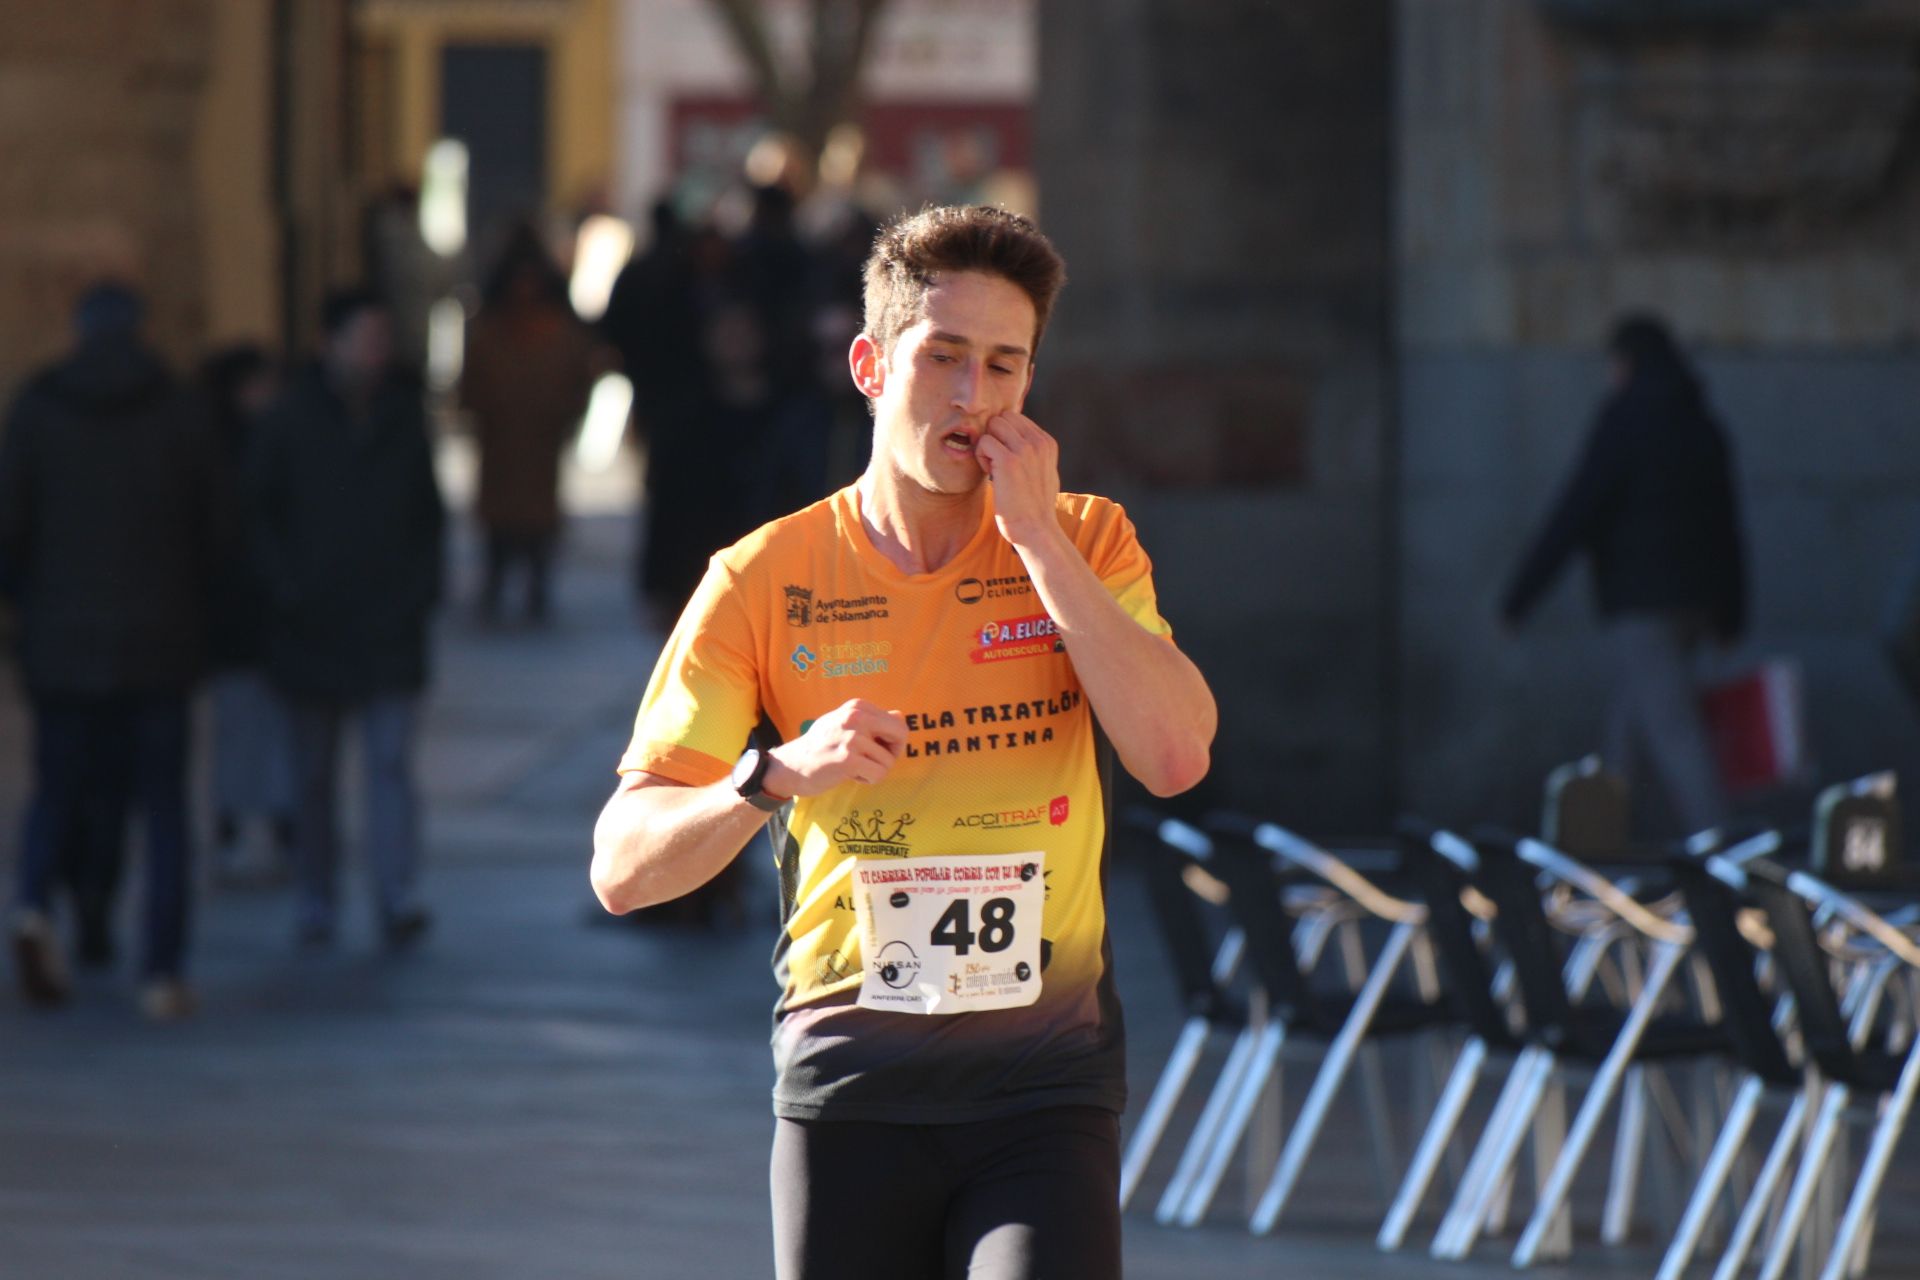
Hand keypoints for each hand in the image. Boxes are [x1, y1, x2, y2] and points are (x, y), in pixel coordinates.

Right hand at [765, 700, 907, 796]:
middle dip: (892, 753)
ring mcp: (852, 737)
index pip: (897, 722)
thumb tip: (901, 716)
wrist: (790, 765)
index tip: (874, 749)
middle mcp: (856, 716)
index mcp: (857, 706)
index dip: (892, 741)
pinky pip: (878, 774)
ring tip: (853, 768)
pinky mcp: (848, 759)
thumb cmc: (821, 747)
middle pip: (900, 734)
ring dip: (874, 771)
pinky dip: (868, 780)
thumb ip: (871, 721)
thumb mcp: (844, 725)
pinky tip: (851, 776)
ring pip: (889, 761)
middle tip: (872, 762)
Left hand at [976, 412, 1062, 550]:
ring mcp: (1025, 450)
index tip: (1006, 460)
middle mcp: (1039, 442)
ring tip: (993, 468)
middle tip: (996, 462)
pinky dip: (981, 457)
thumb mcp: (1043, 472)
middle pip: (1003, 418)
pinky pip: (984, 442)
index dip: (1004, 436)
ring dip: (987, 445)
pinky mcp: (1009, 461)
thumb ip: (1034, 452)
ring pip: (993, 425)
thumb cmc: (1034, 506)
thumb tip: (1019, 436)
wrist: (1036, 530)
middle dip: (994, 436)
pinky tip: (990, 476)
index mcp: (1047, 443)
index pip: (1016, 418)